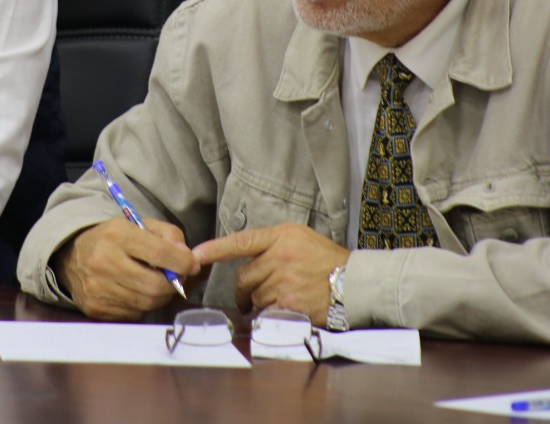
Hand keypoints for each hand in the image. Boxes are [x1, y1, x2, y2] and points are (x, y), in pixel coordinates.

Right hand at [55, 217, 199, 320]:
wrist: (71, 256)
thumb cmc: (113, 239)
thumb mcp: (139, 224)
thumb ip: (169, 235)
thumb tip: (189, 258)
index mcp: (116, 235)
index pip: (158, 253)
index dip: (182, 262)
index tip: (192, 264)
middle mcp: (104, 262)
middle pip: (154, 285)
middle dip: (173, 284)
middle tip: (176, 277)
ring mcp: (98, 289)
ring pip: (146, 303)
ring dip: (159, 296)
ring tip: (156, 283)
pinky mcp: (96, 308)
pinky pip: (133, 314)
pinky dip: (142, 305)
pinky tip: (137, 292)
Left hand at [192, 223, 347, 325]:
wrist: (354, 282)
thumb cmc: (326, 261)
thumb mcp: (300, 238)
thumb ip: (272, 245)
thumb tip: (245, 258)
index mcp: (281, 236)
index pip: (242, 241)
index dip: (216, 249)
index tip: (195, 255)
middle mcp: (280, 255)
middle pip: (244, 277)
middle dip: (245, 289)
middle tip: (252, 295)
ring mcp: (284, 280)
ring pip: (254, 297)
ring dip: (262, 301)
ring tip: (285, 296)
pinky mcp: (290, 302)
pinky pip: (266, 311)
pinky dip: (272, 314)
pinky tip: (288, 308)